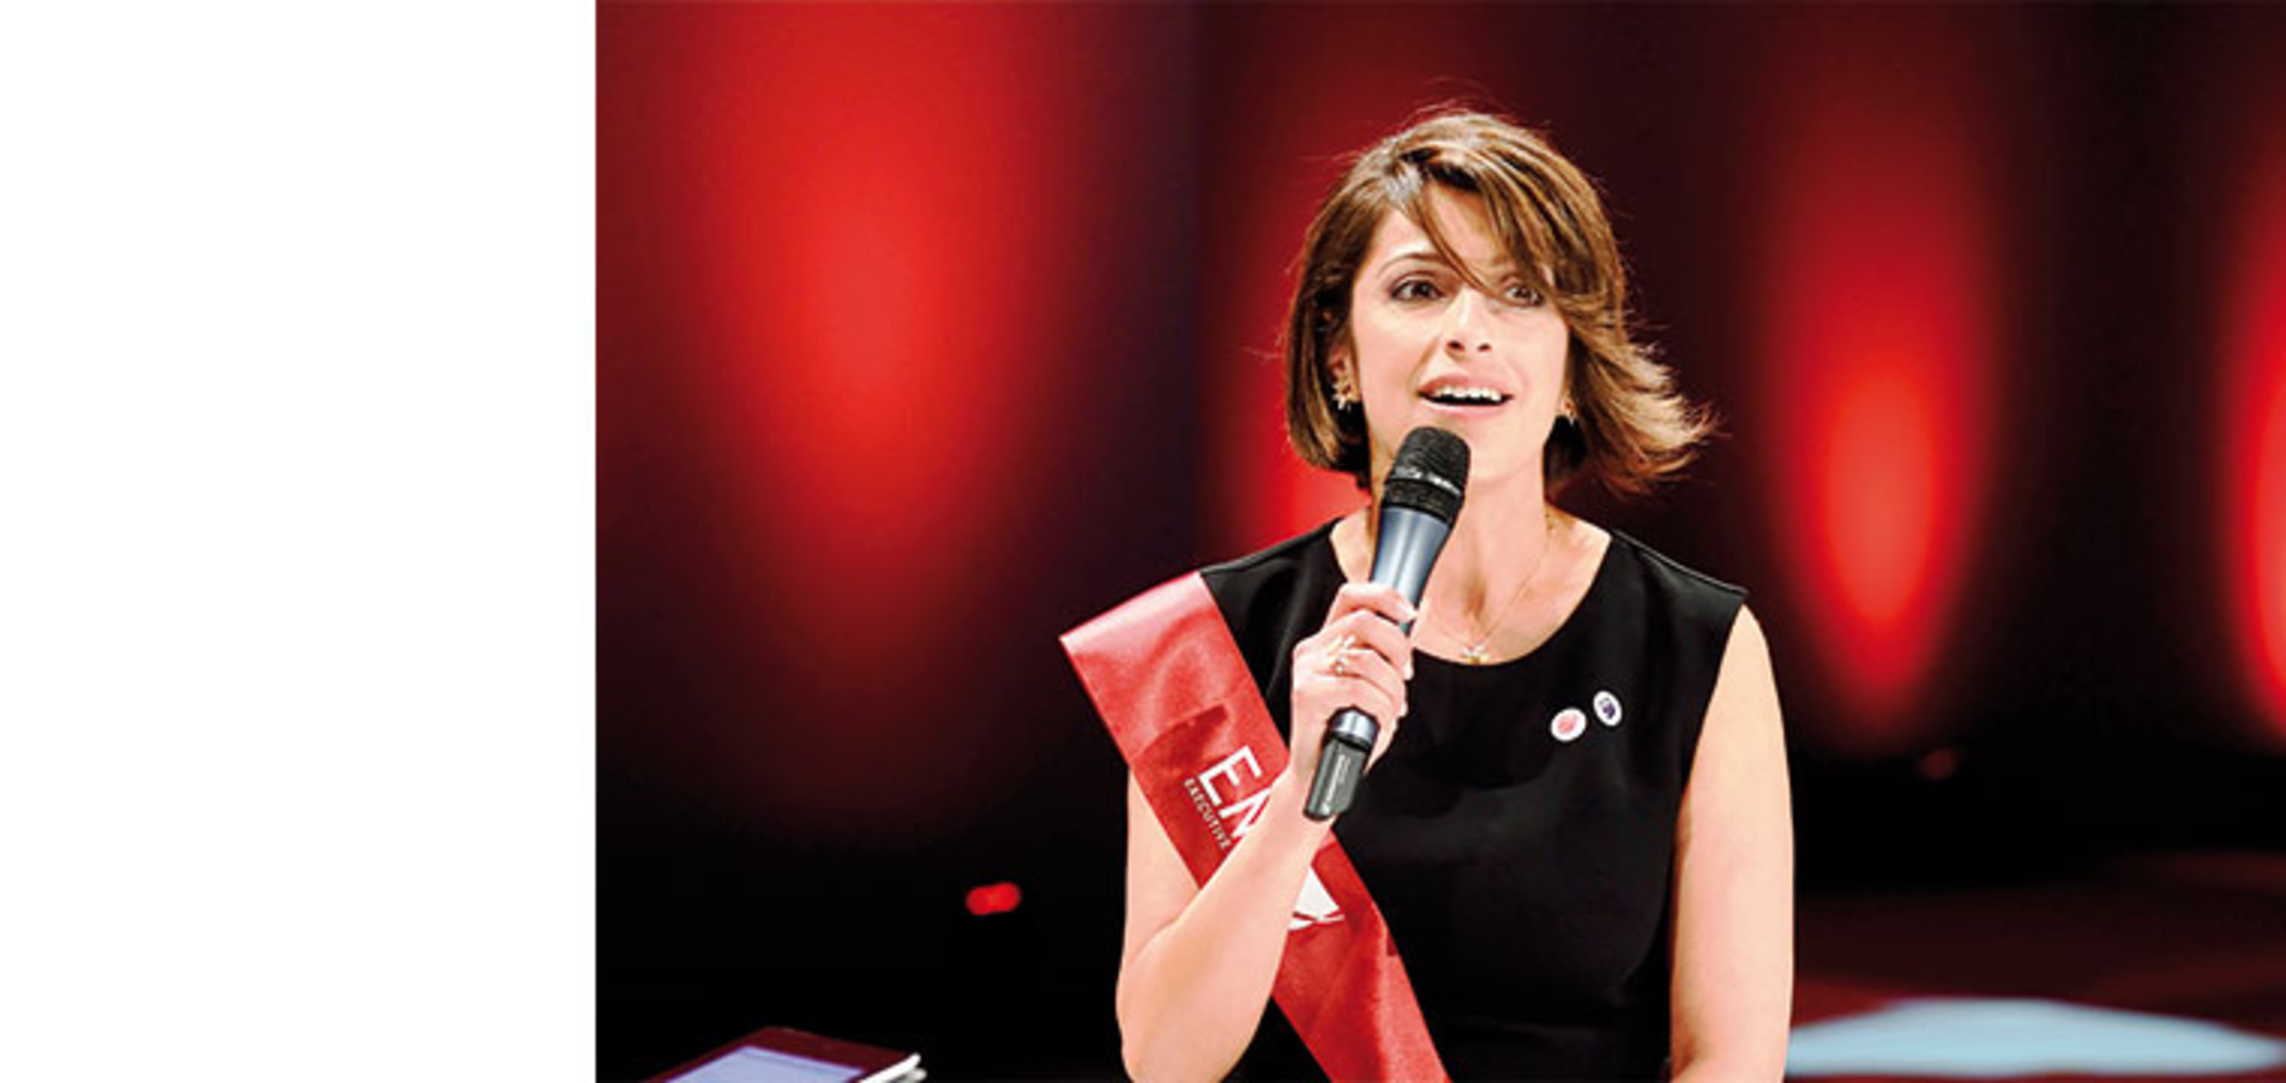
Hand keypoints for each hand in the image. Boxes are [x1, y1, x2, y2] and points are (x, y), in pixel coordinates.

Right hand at [1283, 582, 1415, 793]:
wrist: (1321, 775)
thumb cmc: (1348, 733)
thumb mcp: (1372, 687)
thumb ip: (1383, 656)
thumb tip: (1414, 623)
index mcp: (1326, 642)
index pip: (1351, 596)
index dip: (1384, 596)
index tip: (1410, 614)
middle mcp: (1311, 650)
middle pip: (1365, 622)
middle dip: (1398, 648)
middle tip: (1406, 675)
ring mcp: (1306, 671)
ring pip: (1367, 660)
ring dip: (1392, 689)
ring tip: (1392, 710)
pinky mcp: (1307, 694)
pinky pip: (1359, 689)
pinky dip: (1380, 707)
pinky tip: (1381, 721)